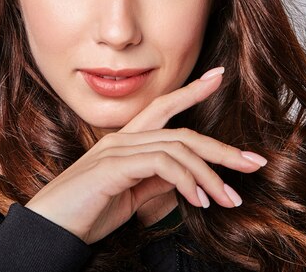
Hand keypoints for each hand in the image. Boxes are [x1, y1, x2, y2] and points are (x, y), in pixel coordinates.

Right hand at [24, 67, 266, 243]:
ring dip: (209, 176)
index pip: (161, 108)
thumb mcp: (129, 196)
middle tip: (254, 162)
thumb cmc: (87, 212)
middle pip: (181, 131)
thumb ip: (154, 181)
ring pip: (177, 149)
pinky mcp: (113, 166)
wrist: (52, 228)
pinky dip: (187, 181)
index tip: (217, 77)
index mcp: (124, 141)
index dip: (190, 91)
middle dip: (221, 147)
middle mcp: (121, 138)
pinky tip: (197, 201)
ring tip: (228, 200)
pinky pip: (161, 165)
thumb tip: (185, 179)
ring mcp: (116, 150)